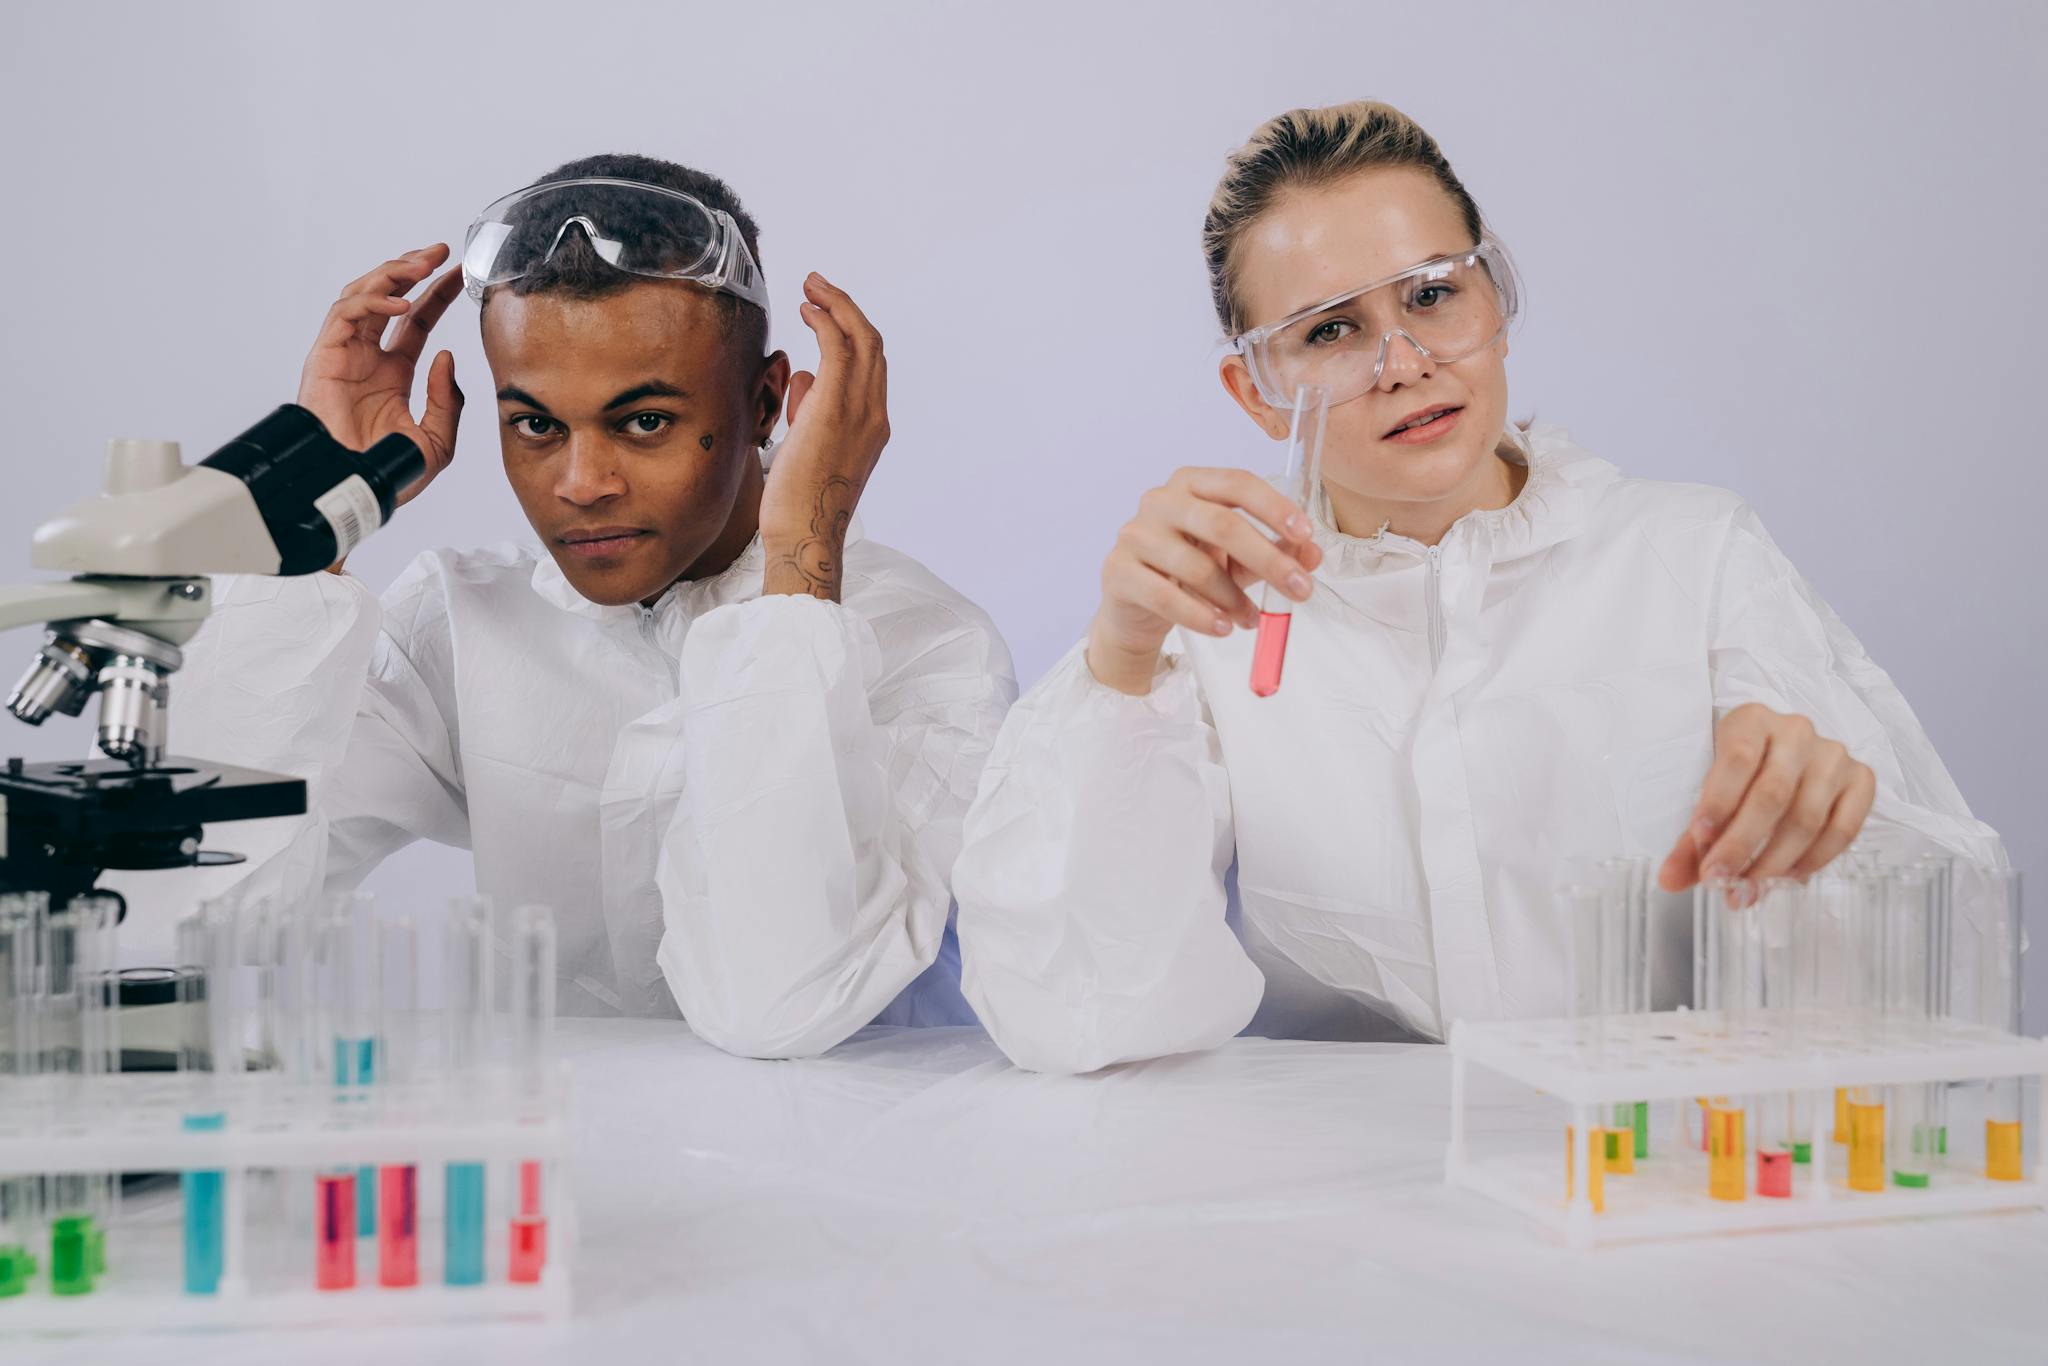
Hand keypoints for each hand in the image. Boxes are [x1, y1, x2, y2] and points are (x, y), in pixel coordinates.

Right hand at [298, 243, 465, 510]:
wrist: (352, 487)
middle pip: (389, 298)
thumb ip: (449, 402)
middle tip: (440, 252)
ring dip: (394, 275)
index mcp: (392, 372)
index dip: (436, 295)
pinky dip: (374, 304)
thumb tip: (448, 358)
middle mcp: (367, 357)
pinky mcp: (325, 356)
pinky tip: (402, 306)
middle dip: (413, 270)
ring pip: (364, 296)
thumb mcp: (437, 440)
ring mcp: (344, 353)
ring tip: (423, 265)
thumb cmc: (387, 472)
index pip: (417, 322)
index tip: (459, 275)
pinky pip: (346, 315)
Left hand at [759, 273, 889, 601]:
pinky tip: (807, 311)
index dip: (849, 331)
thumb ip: (811, 412)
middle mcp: (875, 415)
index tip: (821, 313)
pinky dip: (826, 322)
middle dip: (845, 307)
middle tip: (816, 286)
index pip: (871, 366)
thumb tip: (804, 379)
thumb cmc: (798, 504)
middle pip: (872, 344)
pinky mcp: (835, 411)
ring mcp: (860, 412)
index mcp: (872, 427)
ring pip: (860, 339)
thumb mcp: (807, 450)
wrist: (804, 536)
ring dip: (835, 305)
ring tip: (810, 286)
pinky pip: (838, 350)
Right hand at [1085, 468, 1322, 694]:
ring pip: (1197, 567)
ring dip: (1234, 598)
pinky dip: (1201, 616)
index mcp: (1192, 483)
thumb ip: (1275, 552)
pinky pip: (1166, 596)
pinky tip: (1223, 628)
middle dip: (1268, 559)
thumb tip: (1312, 556)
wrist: (1135, 606)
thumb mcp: (1238, 560)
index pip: (1237, 483)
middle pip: (1222, 523)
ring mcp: (1135, 534)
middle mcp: (1160, 500)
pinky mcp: (1118, 570)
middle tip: (1300, 589)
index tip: (1306, 535)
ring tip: (1252, 619)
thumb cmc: (1189, 572)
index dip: (1275, 508)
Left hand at [1657, 703, 1876, 891]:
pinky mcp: (1861, 779)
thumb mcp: (1711, 792)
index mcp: (1752, 721)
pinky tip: (1788, 877)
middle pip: (1771, 795)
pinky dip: (1815, 859)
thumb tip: (1670, 881)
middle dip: (1741, 845)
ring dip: (1774, 862)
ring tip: (1748, 889)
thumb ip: (1692, 838)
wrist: (1784, 752)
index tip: (1699, 841)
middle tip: (1718, 881)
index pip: (1736, 760)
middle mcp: (1797, 732)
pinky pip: (1843, 828)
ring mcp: (1833, 755)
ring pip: (1806, 817)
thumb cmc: (1740, 774)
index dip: (1718, 802)